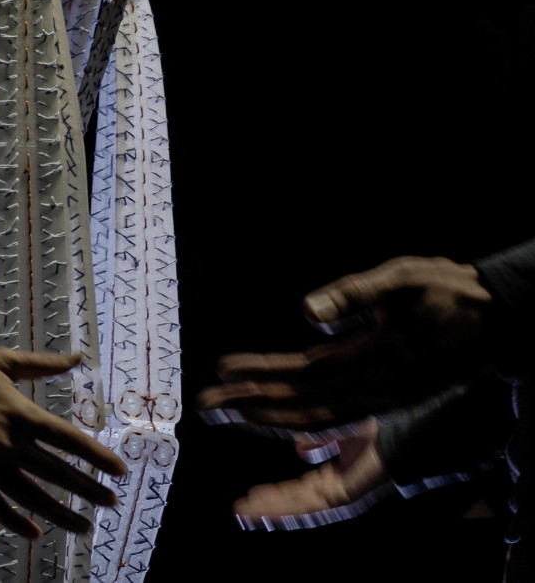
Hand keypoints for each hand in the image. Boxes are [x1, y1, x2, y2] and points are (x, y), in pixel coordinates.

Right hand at [0, 314, 126, 539]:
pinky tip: (35, 534)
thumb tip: (79, 357)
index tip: (120, 470)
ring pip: (32, 496)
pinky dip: (16, 522)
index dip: (97, 456)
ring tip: (85, 526)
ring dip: (61, 513)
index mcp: (19, 413)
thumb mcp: (2, 361)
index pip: (68, 439)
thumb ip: (42, 363)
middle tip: (112, 503)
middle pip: (56, 472)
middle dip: (88, 489)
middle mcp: (8, 443)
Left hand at [197, 256, 492, 434]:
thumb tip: (308, 313)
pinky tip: (285, 433)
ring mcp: (384, 402)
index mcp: (378, 363)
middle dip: (251, 408)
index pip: (305, 376)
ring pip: (316, 421)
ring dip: (268, 418)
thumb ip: (355, 293)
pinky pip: (338, 423)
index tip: (221, 375)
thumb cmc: (453, 290)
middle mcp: (378, 392)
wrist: (505, 315)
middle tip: (206, 406)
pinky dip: (305, 429)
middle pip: (302, 409)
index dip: (261, 379)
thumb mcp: (406, 277)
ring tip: (227, 410)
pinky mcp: (389, 401)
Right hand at [232, 419, 395, 529]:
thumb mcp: (343, 432)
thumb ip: (320, 439)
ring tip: (243, 511)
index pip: (301, 489)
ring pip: (298, 505)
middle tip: (240, 510)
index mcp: (338, 474)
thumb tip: (298, 445)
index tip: (253, 493)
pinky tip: (265, 506)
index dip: (277, 493)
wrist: (406, 432)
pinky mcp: (343, 492)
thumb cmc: (383, 429)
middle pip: (296, 500)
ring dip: (270, 508)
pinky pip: (308, 504)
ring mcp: (340, 491)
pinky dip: (283, 506)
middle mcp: (337, 486)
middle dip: (268, 504)